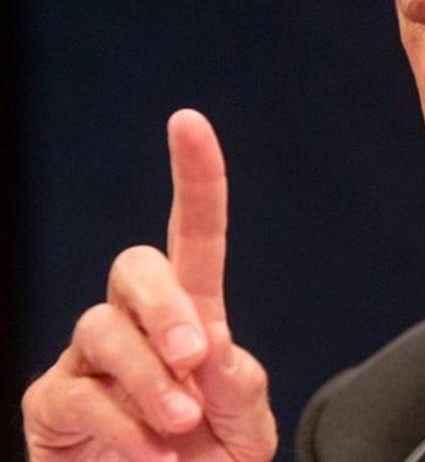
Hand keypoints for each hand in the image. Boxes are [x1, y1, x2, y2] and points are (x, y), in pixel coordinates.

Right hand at [22, 110, 277, 460]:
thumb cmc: (210, 459)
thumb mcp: (246, 427)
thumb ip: (241, 388)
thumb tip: (213, 344)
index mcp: (194, 317)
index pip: (193, 235)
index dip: (194, 178)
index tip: (188, 122)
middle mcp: (135, 324)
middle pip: (135, 266)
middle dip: (166, 306)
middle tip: (198, 358)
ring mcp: (89, 360)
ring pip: (101, 330)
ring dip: (148, 379)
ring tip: (180, 426)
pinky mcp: (53, 403)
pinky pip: (78, 395)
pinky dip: (120, 427)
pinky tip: (149, 454)